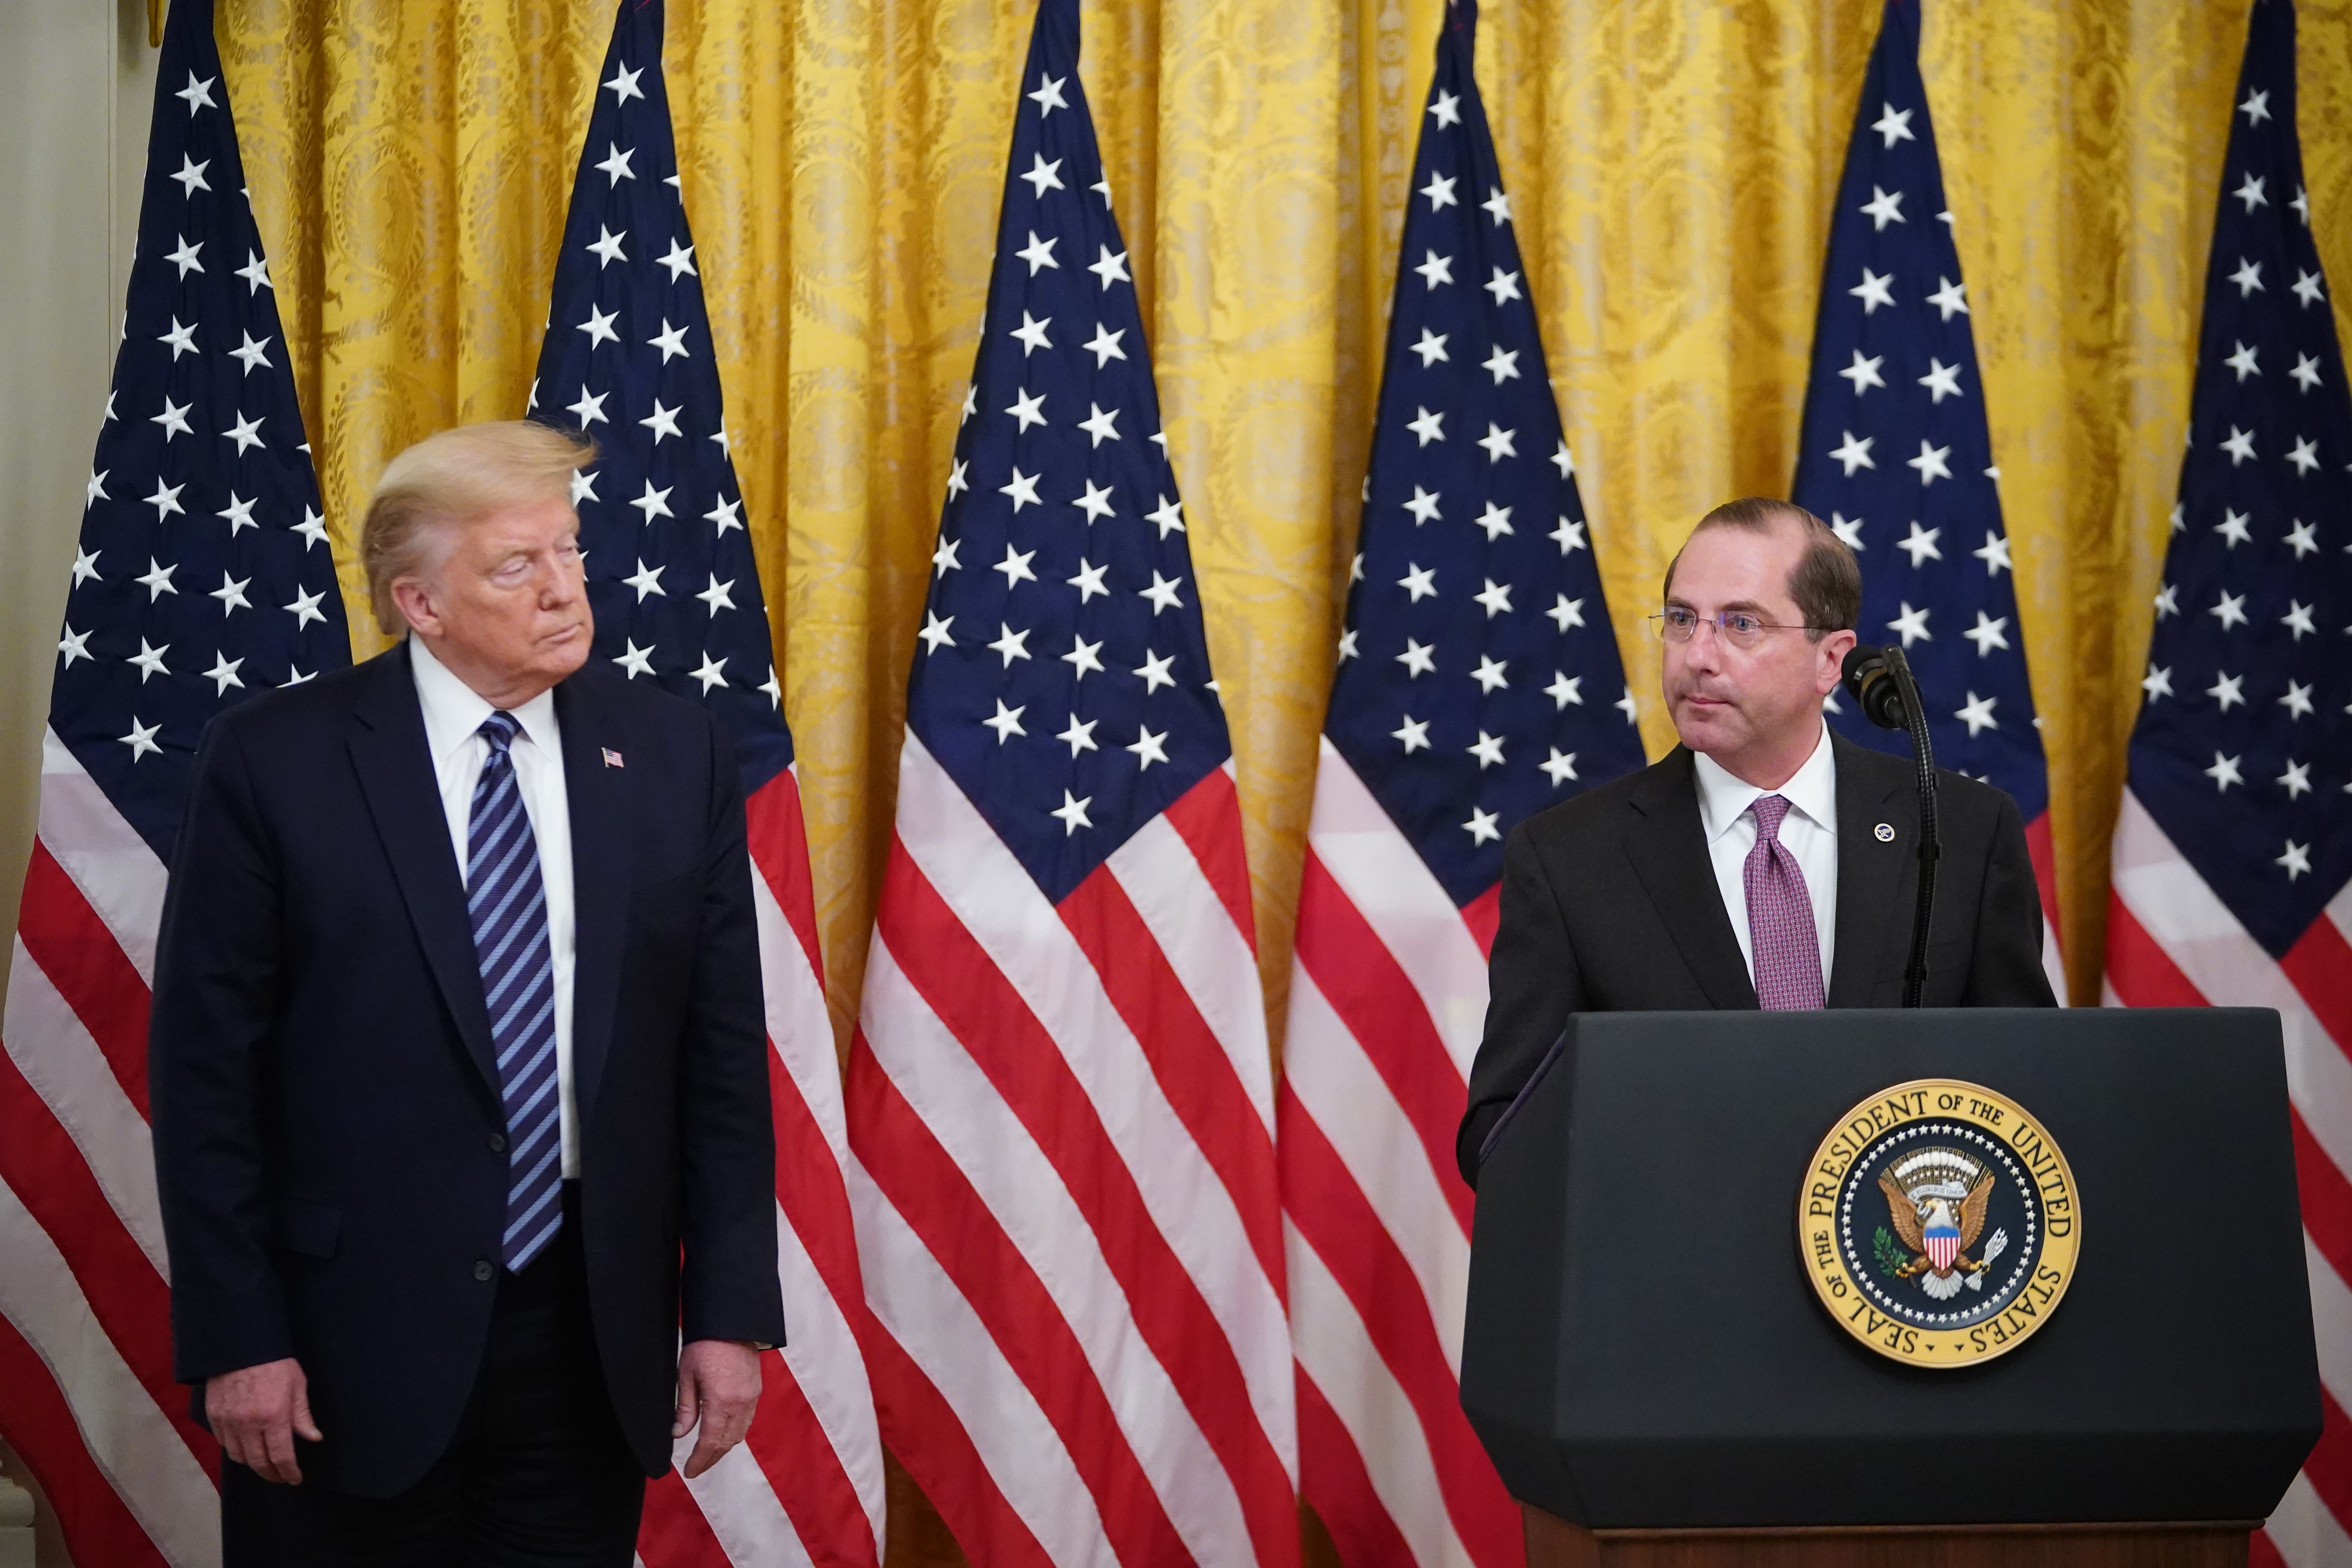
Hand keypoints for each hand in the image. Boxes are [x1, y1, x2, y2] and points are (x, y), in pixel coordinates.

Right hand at [205, 1358, 321, 1484]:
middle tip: (280, 1476)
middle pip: (258, 1462)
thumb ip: (303, 1415)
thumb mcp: (297, 1385)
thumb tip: (313, 1438)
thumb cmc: (275, 1362)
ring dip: (253, 1464)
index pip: (281, 1456)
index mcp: (273, 1416)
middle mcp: (248, 1424)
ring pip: (238, 1456)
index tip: (295, 1479)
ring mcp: (228, 1422)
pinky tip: (245, 1448)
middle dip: (271, 1474)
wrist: (240, 1345)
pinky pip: (223, 1443)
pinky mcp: (214, 1417)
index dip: (289, 1472)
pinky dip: (235, 1450)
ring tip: (264, 1464)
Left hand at [673, 1339, 761, 1479]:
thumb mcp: (687, 1375)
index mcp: (721, 1401)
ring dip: (723, 1448)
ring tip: (707, 1455)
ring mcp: (751, 1398)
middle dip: (711, 1459)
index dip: (699, 1460)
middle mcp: (740, 1403)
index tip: (689, 1471)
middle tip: (696, 1468)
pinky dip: (734, 1434)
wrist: (732, 1324)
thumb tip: (679, 1433)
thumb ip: (685, 1408)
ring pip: (739, 1434)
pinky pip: (746, 1421)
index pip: (710, 1441)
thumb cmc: (706, 1345)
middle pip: (727, 1443)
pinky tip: (722, 1434)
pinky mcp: (756, 1391)